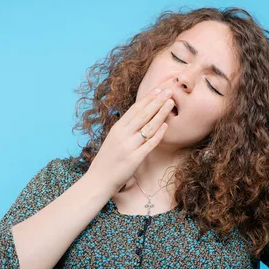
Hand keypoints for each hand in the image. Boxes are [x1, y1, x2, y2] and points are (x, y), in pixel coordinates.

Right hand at [87, 76, 177, 194]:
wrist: (98, 180)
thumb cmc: (107, 161)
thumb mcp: (113, 140)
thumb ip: (125, 130)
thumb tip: (139, 119)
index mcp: (117, 128)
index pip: (135, 109)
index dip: (148, 98)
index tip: (158, 89)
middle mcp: (123, 135)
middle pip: (143, 114)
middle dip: (157, 100)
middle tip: (169, 90)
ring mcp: (129, 146)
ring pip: (148, 126)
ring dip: (160, 113)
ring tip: (171, 103)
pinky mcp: (135, 158)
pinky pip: (149, 144)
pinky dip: (158, 134)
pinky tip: (166, 125)